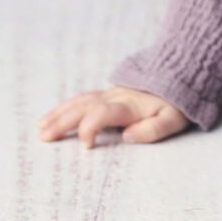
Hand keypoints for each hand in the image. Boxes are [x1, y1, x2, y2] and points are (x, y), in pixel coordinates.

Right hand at [35, 87, 190, 148]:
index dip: (90, 128)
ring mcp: (111, 93)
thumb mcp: (173, 119)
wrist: (181, 74)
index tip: (86, 146)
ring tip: (40, 128)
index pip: (102, 113)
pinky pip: (83, 99)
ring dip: (59, 114)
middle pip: (84, 107)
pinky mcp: (109, 93)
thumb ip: (153, 129)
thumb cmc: (176, 104)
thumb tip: (127, 137)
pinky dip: (65, 107)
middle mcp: (115, 97)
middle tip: (43, 137)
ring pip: (80, 102)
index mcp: (129, 105)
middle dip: (63, 122)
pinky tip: (53, 116)